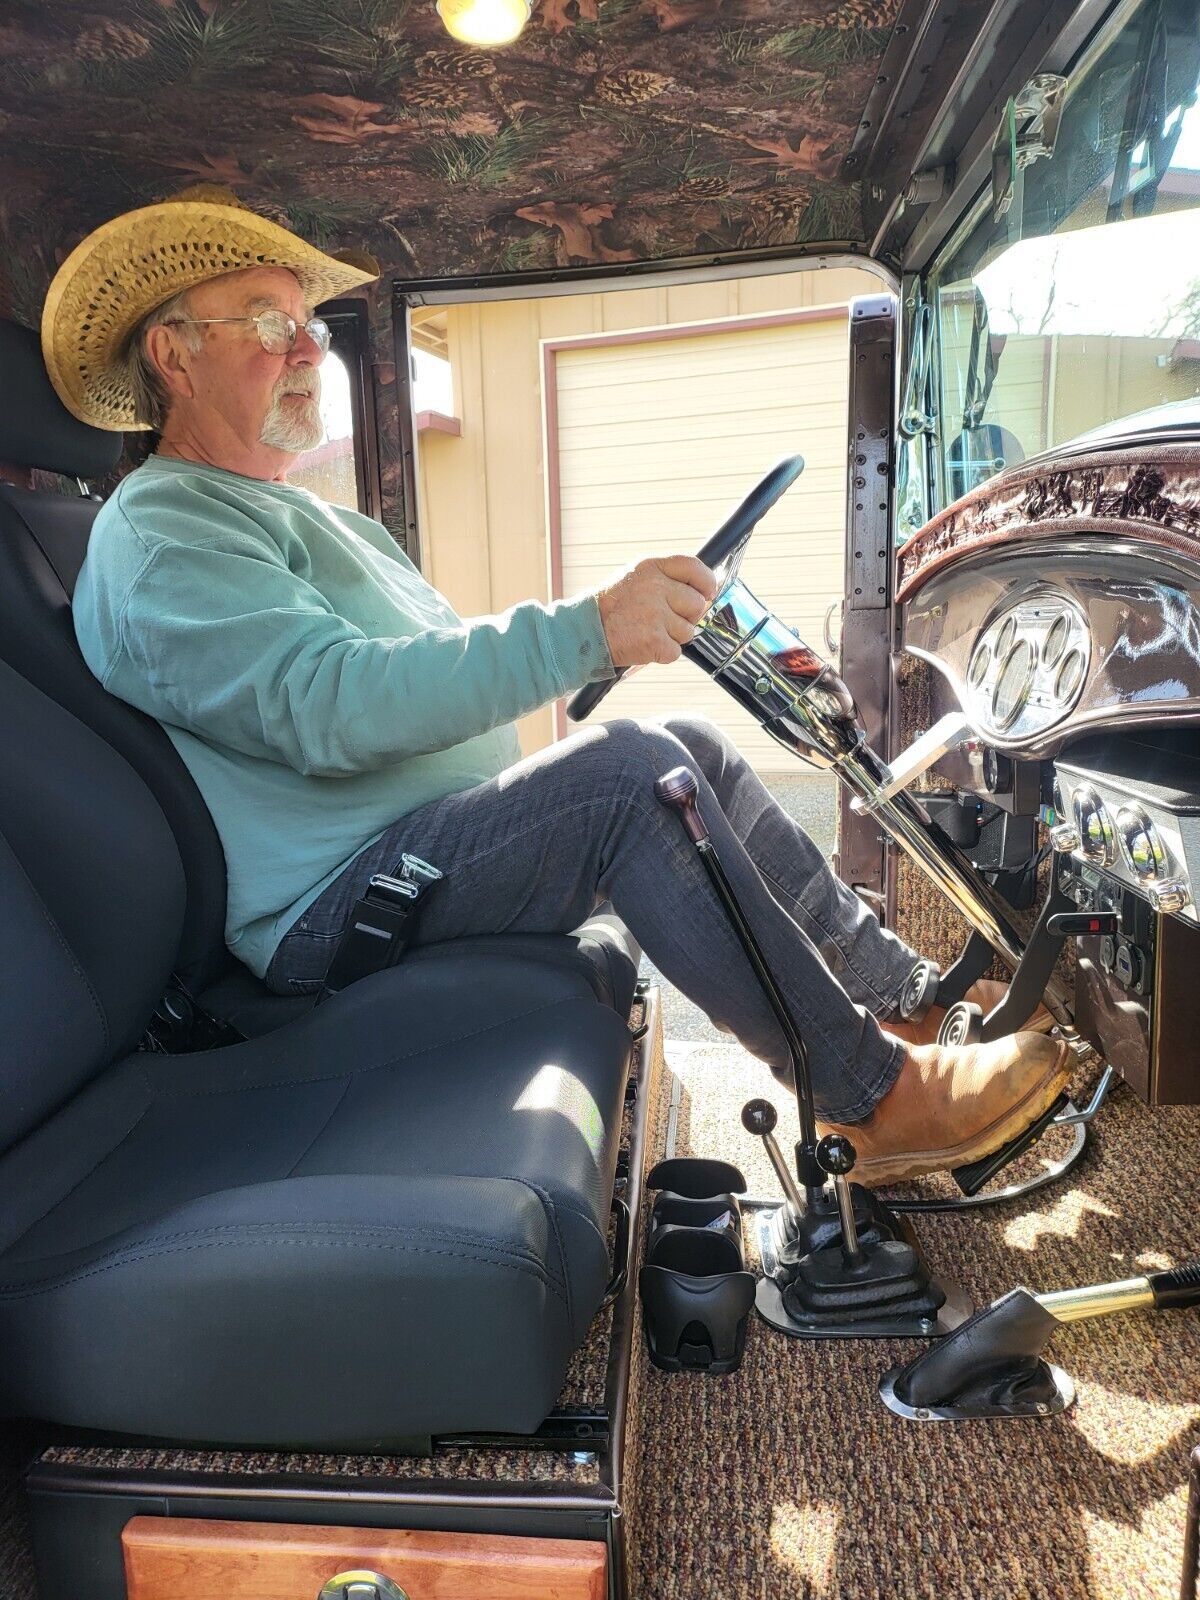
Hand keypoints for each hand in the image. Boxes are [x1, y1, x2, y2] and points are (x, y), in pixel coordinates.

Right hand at [594, 556, 717, 669]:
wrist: (584, 631)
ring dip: (672, 636)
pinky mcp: (655, 640)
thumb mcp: (636, 579)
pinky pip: (675, 651)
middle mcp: (655, 587)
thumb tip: (704, 595)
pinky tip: (644, 644)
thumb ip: (668, 581)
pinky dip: (662, 653)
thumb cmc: (612, 608)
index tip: (707, 592)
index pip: (694, 567)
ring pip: (688, 631)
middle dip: (685, 616)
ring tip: (647, 631)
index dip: (706, 582)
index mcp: (651, 568)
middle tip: (661, 619)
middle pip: (697, 604)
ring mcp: (656, 614)